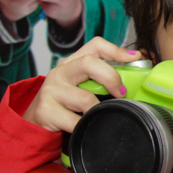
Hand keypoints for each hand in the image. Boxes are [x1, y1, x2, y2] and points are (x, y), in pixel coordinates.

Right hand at [22, 37, 143, 131]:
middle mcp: (60, 72)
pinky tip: (84, 127)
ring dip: (97, 111)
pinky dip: (85, 127)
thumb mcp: (82, 87)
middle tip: (120, 94)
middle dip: (110, 78)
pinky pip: (76, 122)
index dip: (116, 49)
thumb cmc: (66, 105)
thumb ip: (102, 80)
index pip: (95, 45)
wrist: (36, 124)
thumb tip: (136, 78)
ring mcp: (51, 90)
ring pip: (85, 98)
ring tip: (98, 116)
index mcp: (72, 63)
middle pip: (89, 63)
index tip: (134, 58)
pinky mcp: (45, 109)